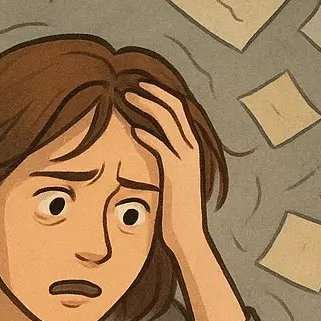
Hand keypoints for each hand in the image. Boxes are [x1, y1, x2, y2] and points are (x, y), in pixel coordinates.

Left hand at [124, 81, 208, 259]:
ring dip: (149, 106)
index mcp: (192, 149)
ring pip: (170, 123)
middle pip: (176, 110)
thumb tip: (149, 143)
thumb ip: (166, 159)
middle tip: (134, 83)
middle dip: (155, 93)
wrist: (188, 236)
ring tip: (129, 96)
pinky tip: (135, 130)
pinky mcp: (175, 174)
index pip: (180, 112)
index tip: (143, 86)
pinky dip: (149, 136)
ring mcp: (185, 162)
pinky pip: (163, 148)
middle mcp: (192, 151)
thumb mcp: (174, 178)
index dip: (162, 95)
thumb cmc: (177, 210)